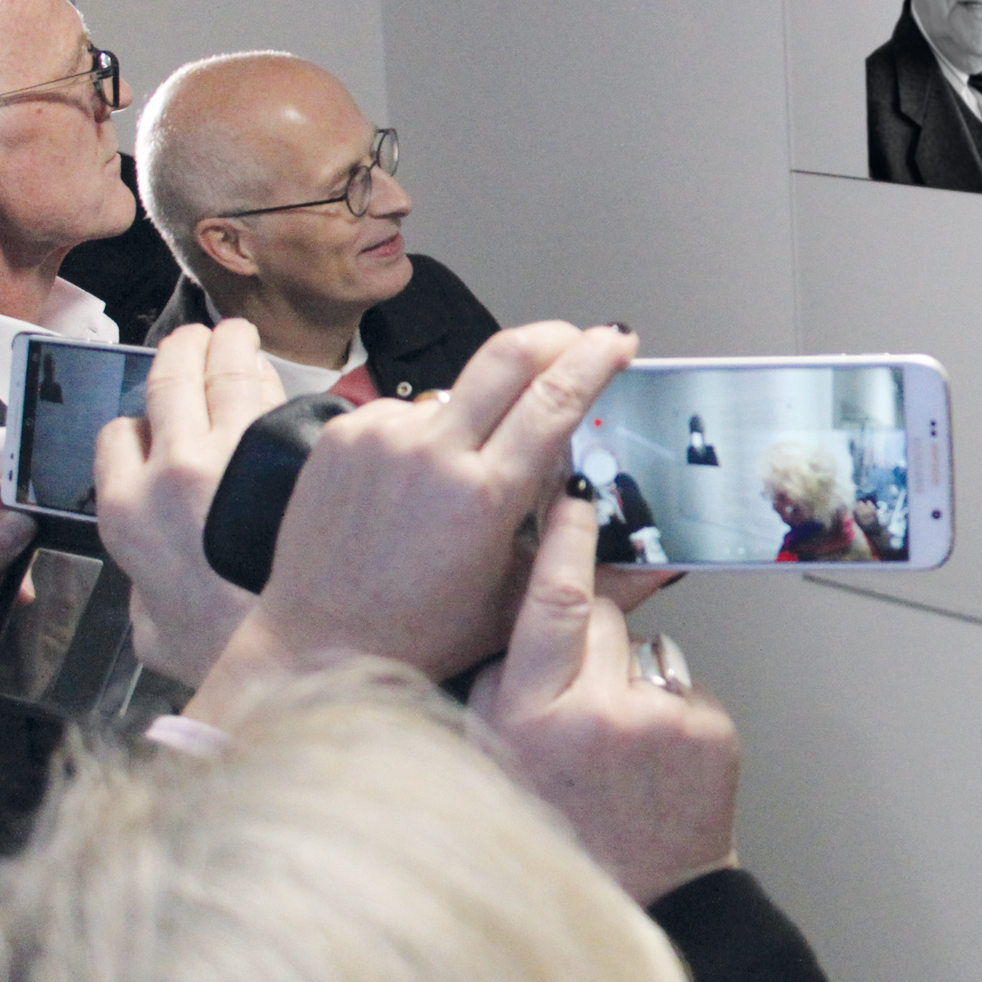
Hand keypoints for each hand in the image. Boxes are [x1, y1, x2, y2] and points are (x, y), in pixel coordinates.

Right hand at [92, 319, 284, 683]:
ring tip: (234, 335)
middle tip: (194, 339)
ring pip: (222, 376)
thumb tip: (153, 593)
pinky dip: (273, 379)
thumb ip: (145, 599)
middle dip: (180, 352)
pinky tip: (275, 373)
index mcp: (127, 510)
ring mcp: (234, 452)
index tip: (148, 418)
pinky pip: (276, 398)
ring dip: (227, 347)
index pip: (116, 436)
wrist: (302, 652)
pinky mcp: (289, 451)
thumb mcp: (154, 633)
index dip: (133, 423)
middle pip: (168, 384)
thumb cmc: (231, 651)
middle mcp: (173, 470)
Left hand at [193, 322, 637, 719]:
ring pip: (459, 388)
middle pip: (508, 352)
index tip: (617, 341)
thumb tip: (663, 558)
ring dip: (485, 408)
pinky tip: (421, 482)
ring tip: (473, 469)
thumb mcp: (521, 603)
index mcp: (482, 496)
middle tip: (577, 343)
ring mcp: (380, 436)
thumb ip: (596, 571)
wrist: (318, 644)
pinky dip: (432, 432)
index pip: (555, 398)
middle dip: (555, 338)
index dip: (596, 358)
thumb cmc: (420, 635)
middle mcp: (429, 453)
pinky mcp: (343, 434)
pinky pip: (409, 410)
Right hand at [469, 480, 735, 904]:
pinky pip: (681, 681)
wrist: (644, 899)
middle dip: (588, 630)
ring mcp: (658, 721)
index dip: (562, 543)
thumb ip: (500, 681)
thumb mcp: (494, 758)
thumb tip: (528, 596)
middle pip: (598, 615)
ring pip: (643, 646)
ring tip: (617, 745)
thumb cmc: (559, 829)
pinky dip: (669, 705)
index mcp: (528, 718)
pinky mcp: (707, 730)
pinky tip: (654, 758)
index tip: (571, 501)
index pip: (548, 603)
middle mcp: (594, 715)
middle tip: (582, 689)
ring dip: (630, 673)